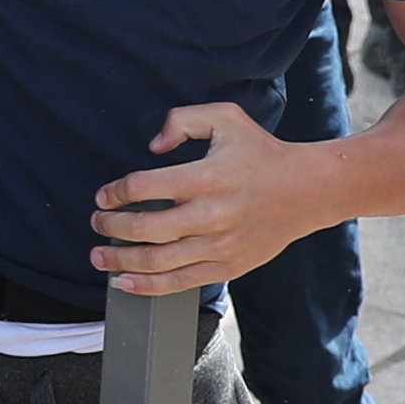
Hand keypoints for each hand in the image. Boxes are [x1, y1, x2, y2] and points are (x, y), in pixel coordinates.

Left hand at [89, 100, 333, 294]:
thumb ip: (182, 120)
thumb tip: (153, 146)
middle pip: (144, 228)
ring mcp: (219, 244)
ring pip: (157, 261)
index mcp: (207, 177)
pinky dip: (147, 286)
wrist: (308, 190)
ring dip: (120, 260)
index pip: (144, 187)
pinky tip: (124, 281)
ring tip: (99, 255)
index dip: (115, 193)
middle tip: (96, 223)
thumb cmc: (262, 152)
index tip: (103, 196)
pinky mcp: (228, 266)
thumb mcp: (226, 118)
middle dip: (110, 227)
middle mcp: (211, 214)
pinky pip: (180, 282)